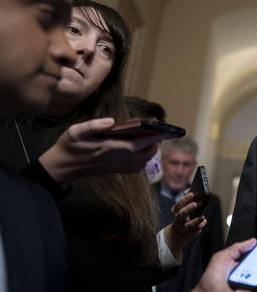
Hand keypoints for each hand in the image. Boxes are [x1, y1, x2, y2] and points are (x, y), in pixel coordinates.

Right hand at [39, 118, 161, 186]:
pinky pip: (136, 168)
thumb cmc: (69, 146)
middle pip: (143, 156)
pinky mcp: (115, 170)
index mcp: (106, 149)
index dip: (149, 139)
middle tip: (156, 132)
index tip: (159, 131)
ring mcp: (116, 167)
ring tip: (151, 138)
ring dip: (149, 152)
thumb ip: (93, 125)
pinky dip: (143, 159)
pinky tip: (140, 149)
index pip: (134, 146)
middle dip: (153, 145)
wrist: (62, 166)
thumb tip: (112, 121)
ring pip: (142, 163)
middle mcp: (114, 160)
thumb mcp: (75, 131)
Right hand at [164, 191, 205, 259]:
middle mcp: (178, 219)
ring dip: (196, 221)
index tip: (192, 194)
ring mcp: (184, 227)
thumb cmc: (183, 214)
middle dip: (188, 209)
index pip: (179, 204)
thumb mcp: (183, 206)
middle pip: (181, 214)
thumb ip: (187, 198)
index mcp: (176, 210)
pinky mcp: (190, 232)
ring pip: (189, 225)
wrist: (179, 231)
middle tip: (196, 204)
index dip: (185, 199)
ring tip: (202, 217)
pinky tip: (204, 221)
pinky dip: (200, 225)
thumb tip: (191, 189)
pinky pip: (196, 230)